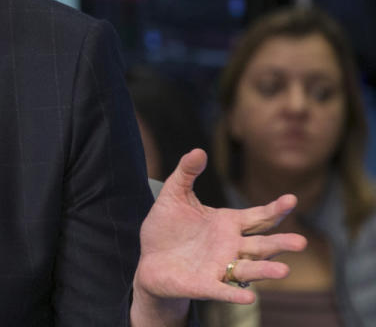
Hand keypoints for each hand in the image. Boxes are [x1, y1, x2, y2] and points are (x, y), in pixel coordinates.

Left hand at [133, 149, 306, 319]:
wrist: (149, 259)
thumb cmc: (166, 227)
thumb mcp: (174, 195)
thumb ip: (186, 173)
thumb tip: (199, 150)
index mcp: (228, 223)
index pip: (258, 217)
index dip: (275, 209)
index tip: (292, 199)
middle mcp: (231, 246)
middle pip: (261, 245)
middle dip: (280, 244)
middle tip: (301, 242)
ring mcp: (220, 267)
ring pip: (248, 269)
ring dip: (265, 271)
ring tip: (284, 271)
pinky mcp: (204, 284)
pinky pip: (222, 291)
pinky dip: (234, 294)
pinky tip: (249, 297)